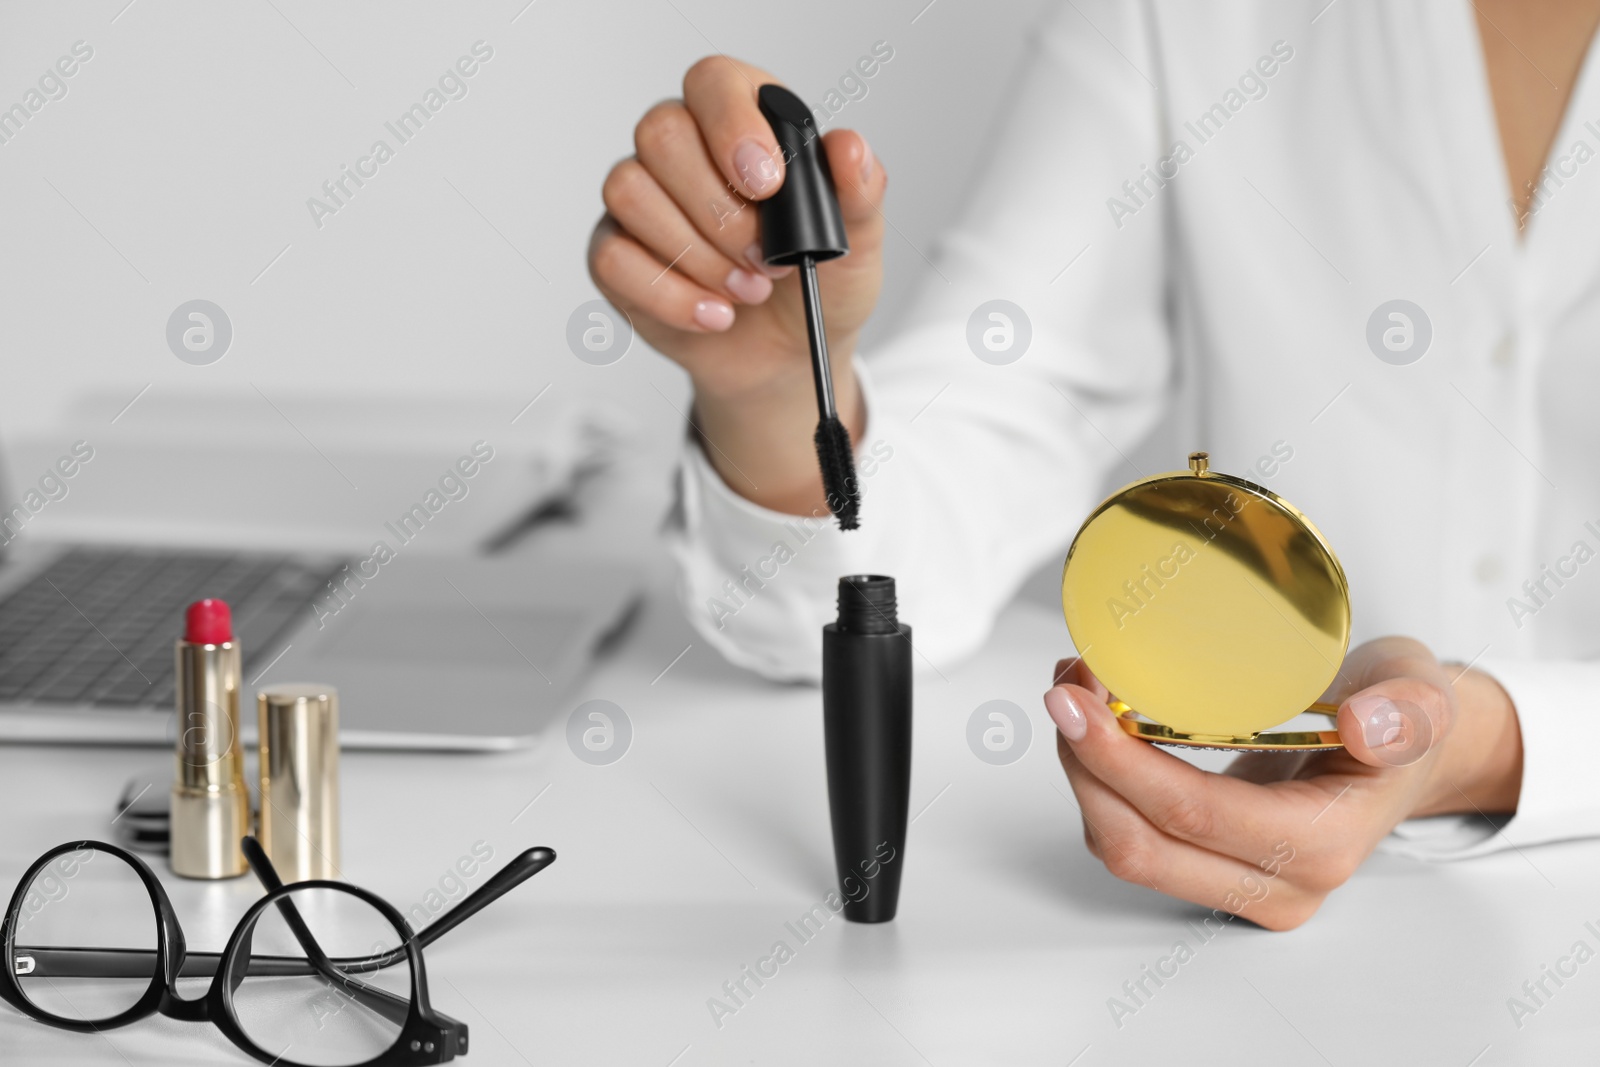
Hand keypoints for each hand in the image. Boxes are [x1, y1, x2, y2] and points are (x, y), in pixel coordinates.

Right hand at [587, 57, 887, 514]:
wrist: (785, 359)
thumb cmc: (816, 288)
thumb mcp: (857, 244)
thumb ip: (859, 192)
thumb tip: (848, 147)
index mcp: (743, 124)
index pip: (713, 82)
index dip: (732, 124)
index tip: (766, 183)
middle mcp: (683, 151)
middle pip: (662, 133)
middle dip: (720, 210)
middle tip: (767, 257)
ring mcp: (643, 201)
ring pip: (630, 191)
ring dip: (697, 254)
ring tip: (747, 289)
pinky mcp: (616, 255)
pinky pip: (613, 258)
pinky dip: (670, 295)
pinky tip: (714, 314)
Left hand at [1042, 636, 1523, 929]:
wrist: (1399, 745)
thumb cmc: (1401, 717)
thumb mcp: (1420, 695)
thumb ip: (1407, 711)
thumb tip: (1367, 725)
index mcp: (1320, 845)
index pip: (1194, 815)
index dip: (1121, 761)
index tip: (1078, 701)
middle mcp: (1274, 885)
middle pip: (1139, 844)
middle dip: (1084, 764)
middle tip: (1066, 686)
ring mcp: (1239, 884)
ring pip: (1124, 845)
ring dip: (1084, 771)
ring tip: (1075, 692)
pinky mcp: (1209, 866)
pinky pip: (1134, 834)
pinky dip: (1101, 779)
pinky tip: (1096, 722)